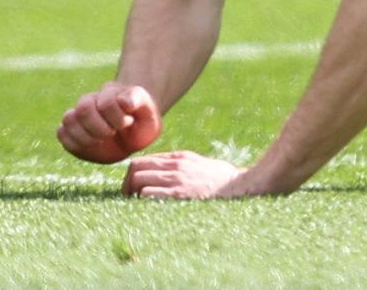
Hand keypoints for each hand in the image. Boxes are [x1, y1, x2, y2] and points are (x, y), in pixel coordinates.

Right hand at [57, 83, 161, 163]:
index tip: (128, 123)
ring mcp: (80, 116)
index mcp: (111, 93)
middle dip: (98, 127)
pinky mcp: (72, 131)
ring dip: (84, 136)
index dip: (117, 117)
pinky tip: (89, 146)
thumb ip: (138, 100)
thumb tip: (124, 101)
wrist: (134, 127)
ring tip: (98, 141)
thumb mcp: (149, 110)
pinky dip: (73, 142)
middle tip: (111, 133)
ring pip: (69, 119)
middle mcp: (92, 101)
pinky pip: (62, 133)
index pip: (107, 102)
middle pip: (83, 108)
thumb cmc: (142, 119)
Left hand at [121, 149, 256, 198]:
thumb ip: (182, 165)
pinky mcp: (178, 195)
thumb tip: (164, 171)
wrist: (239, 186)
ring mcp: (175, 179)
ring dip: (132, 192)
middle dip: (127, 183)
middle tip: (128, 197)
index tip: (132, 187)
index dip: (132, 174)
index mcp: (178, 158)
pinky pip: (147, 194)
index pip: (143, 160)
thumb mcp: (200, 164)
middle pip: (135, 167)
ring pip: (137, 179)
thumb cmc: (222, 179)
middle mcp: (174, 165)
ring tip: (135, 204)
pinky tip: (146, 208)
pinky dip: (141, 200)